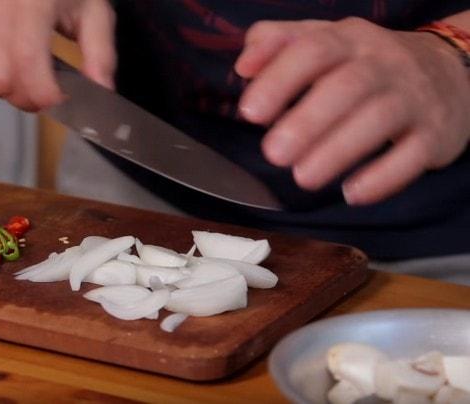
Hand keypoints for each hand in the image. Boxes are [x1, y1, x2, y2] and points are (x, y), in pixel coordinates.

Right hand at [0, 0, 115, 111]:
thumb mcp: (93, 11)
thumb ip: (100, 54)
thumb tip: (101, 92)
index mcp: (30, 2)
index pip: (28, 62)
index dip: (45, 93)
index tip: (61, 98)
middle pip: (3, 80)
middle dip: (29, 98)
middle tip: (47, 89)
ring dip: (11, 89)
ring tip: (28, 70)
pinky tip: (8, 59)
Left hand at [234, 17, 469, 204]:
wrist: (452, 72)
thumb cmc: (366, 62)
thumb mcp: (323, 38)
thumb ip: (276, 43)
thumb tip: (243, 65)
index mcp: (348, 39)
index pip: (313, 50)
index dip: (279, 79)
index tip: (250, 112)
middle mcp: (383, 64)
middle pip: (347, 86)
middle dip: (307, 122)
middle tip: (274, 154)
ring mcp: (413, 98)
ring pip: (379, 120)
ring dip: (338, 151)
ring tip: (303, 177)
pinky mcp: (435, 134)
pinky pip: (413, 155)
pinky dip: (383, 177)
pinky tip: (352, 193)